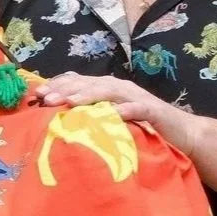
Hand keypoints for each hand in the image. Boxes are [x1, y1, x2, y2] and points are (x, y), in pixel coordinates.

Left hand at [32, 73, 205, 155]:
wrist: (180, 133)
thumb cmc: (138, 127)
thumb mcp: (107, 119)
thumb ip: (87, 115)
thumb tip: (54, 118)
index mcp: (104, 88)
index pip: (76, 82)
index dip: (56, 86)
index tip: (36, 95)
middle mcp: (118, 87)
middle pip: (88, 84)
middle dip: (65, 90)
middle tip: (45, 99)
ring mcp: (135, 97)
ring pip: (108, 91)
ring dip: (88, 95)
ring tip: (70, 103)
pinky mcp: (152, 110)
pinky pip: (136, 109)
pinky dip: (124, 110)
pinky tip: (112, 115)